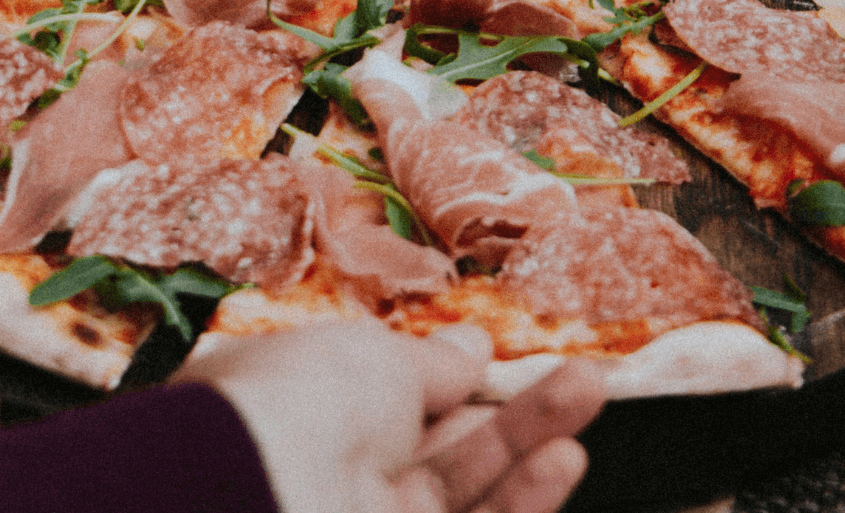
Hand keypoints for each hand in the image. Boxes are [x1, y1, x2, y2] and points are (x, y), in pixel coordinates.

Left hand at [177, 322, 602, 512]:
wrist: (259, 501)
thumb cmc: (294, 407)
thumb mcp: (370, 357)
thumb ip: (431, 362)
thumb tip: (469, 347)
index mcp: (286, 408)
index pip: (372, 395)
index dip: (436, 376)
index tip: (489, 352)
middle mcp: (319, 474)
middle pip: (432, 446)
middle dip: (509, 409)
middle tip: (580, 376)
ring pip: (459, 492)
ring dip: (527, 448)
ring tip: (585, 394)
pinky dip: (521, 502)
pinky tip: (562, 460)